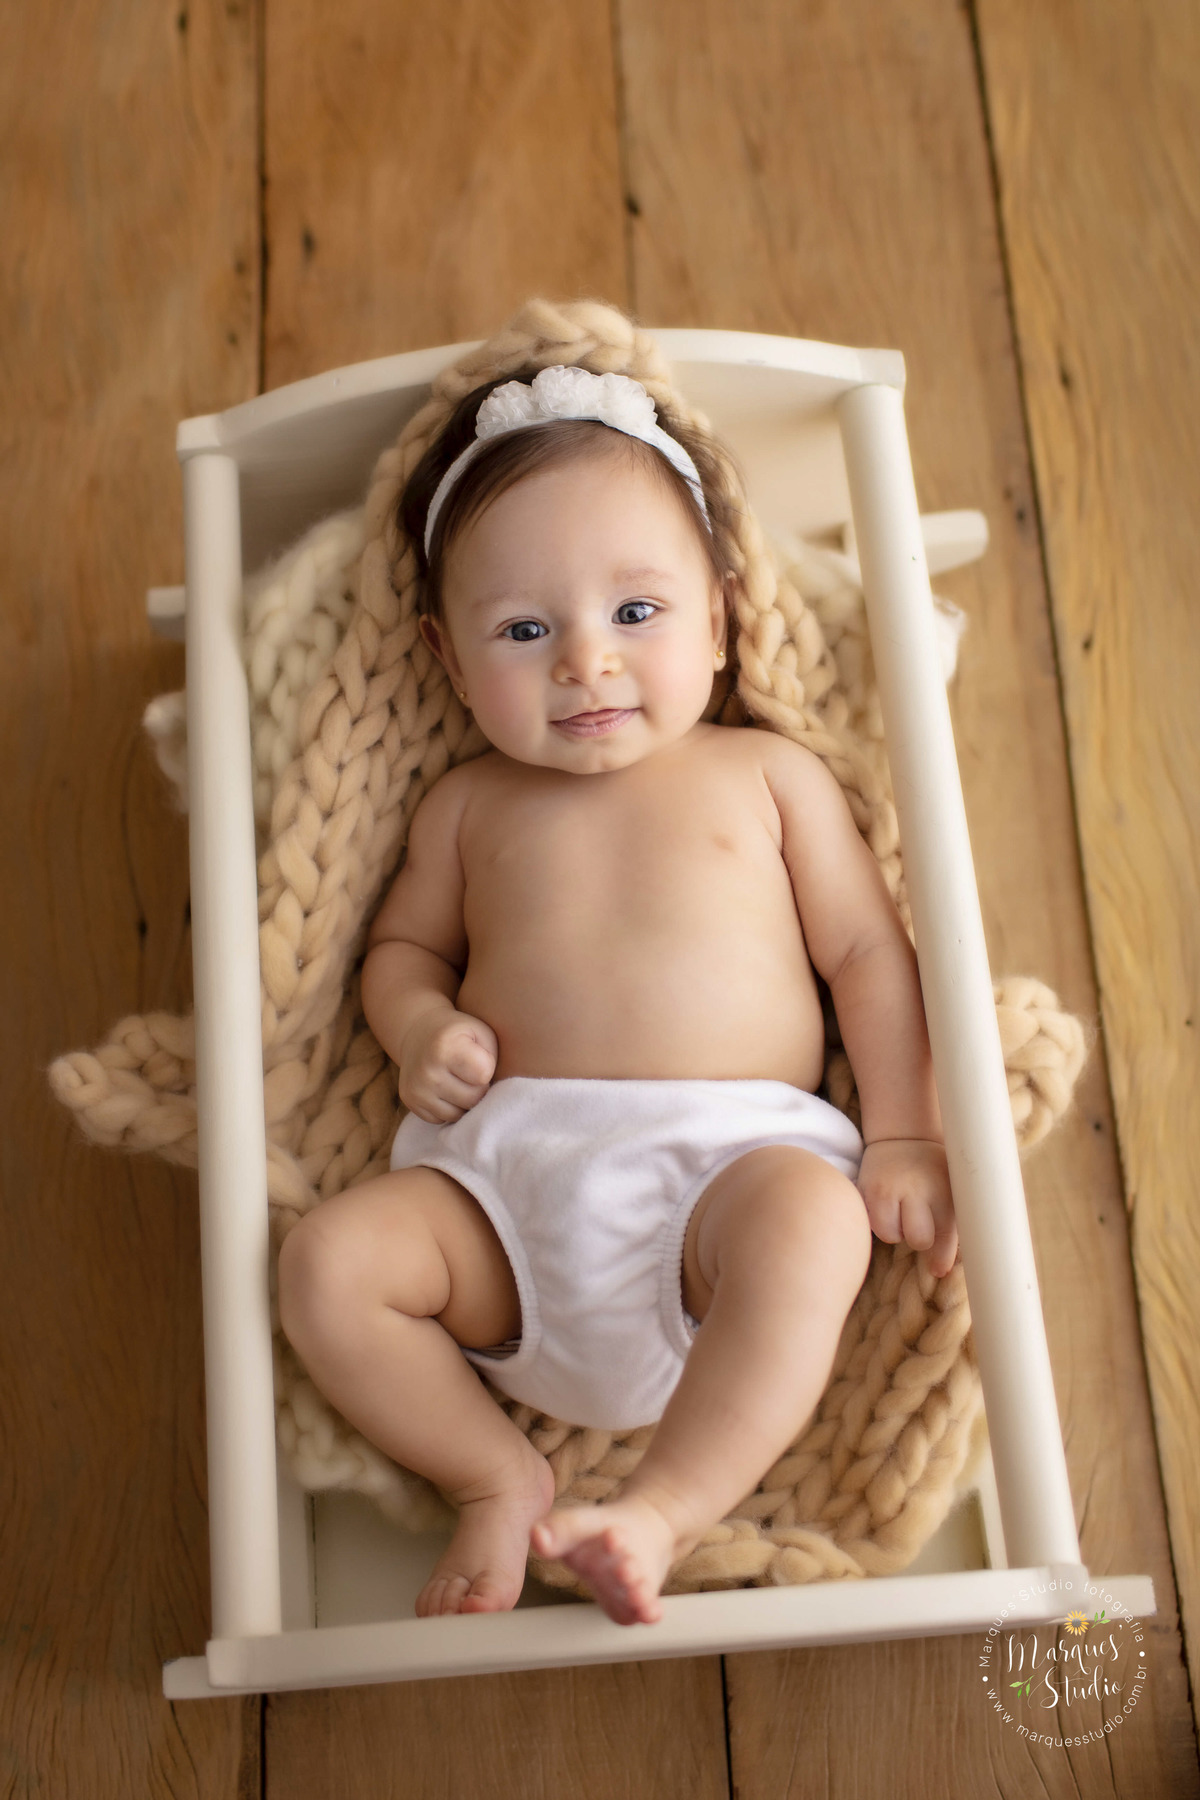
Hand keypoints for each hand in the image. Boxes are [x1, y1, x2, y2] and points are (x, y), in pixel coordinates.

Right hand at [397, 1005, 498, 1123]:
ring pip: (459, 1114)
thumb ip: (492, 1058)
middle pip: (473, 1098)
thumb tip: (490, 1098)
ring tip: (457, 1080)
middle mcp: (428, 1070)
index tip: (477, 1056)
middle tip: (468, 1071)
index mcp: (446, 1047)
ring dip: (464, 1101)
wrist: (418, 1033)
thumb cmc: (458, 1034)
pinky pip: (442, 1119)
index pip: (483, 1075)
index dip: (486, 1067)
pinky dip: (449, 1107)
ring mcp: (417, 1089)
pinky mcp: (411, 1101)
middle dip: (477, 1087)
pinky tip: (444, 1088)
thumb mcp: (480, 1033)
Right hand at [856, 1138, 958, 1277]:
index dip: (942, 1259)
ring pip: (890, 1235)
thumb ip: (952, 1224)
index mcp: (943, 1191)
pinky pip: (870, 1223)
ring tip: (900, 1215)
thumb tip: (940, 1271)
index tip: (938, 1270)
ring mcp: (887, 1189)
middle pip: (918, 1240)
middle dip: (919, 1239)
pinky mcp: (865, 1189)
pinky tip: (885, 1209)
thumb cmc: (934, 1172)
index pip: (945, 1237)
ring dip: (896, 1232)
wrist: (903, 1137)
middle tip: (919, 1224)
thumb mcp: (952, 1189)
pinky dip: (878, 1222)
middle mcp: (915, 1189)